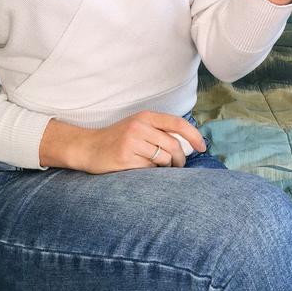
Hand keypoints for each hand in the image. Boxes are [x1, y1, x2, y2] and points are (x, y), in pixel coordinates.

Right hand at [77, 111, 206, 173]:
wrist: (88, 147)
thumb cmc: (117, 139)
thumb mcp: (137, 126)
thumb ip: (158, 130)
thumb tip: (188, 144)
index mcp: (145, 116)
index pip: (177, 123)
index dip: (194, 135)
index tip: (203, 147)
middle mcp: (139, 127)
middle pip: (173, 145)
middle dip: (181, 159)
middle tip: (179, 166)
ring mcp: (131, 142)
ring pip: (163, 159)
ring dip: (166, 168)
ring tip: (159, 169)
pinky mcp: (125, 159)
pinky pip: (149, 170)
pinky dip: (151, 173)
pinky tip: (143, 171)